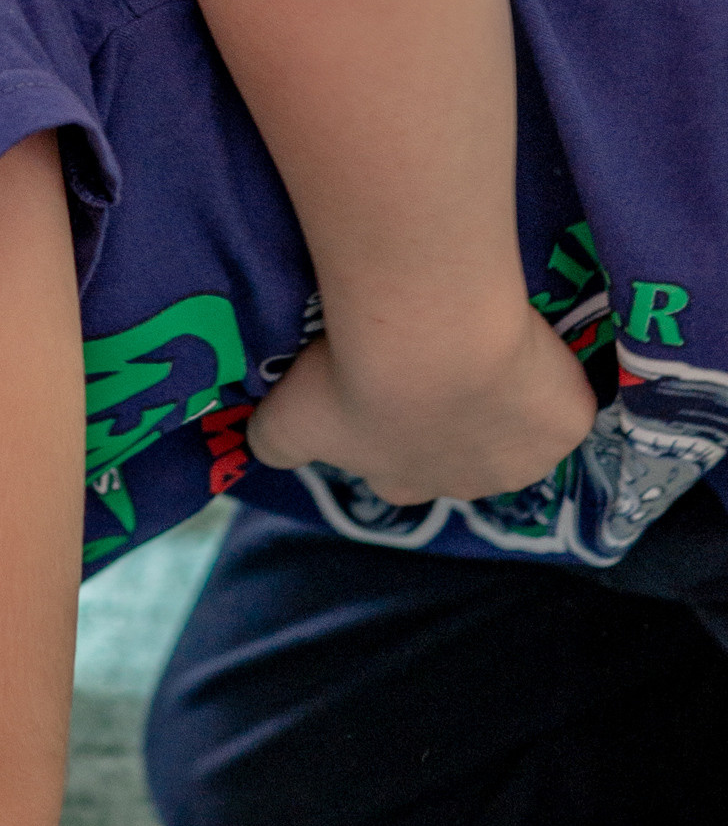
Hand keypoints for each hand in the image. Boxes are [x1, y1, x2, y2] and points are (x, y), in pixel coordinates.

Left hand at [245, 299, 596, 504]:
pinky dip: (550, 372)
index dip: (393, 432)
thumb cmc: (348, 382)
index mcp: (401, 486)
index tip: (391, 388)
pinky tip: (531, 341)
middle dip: (452, 421)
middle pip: (461, 458)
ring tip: (487, 350)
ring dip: (507, 403)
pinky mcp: (568, 423)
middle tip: (441, 363)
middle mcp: (466, 487)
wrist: (426, 339)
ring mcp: (524, 462)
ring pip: (517, 435)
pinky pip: (563, 399)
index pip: (395, 471)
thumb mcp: (283, 420)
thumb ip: (270, 443)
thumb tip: (256, 452)